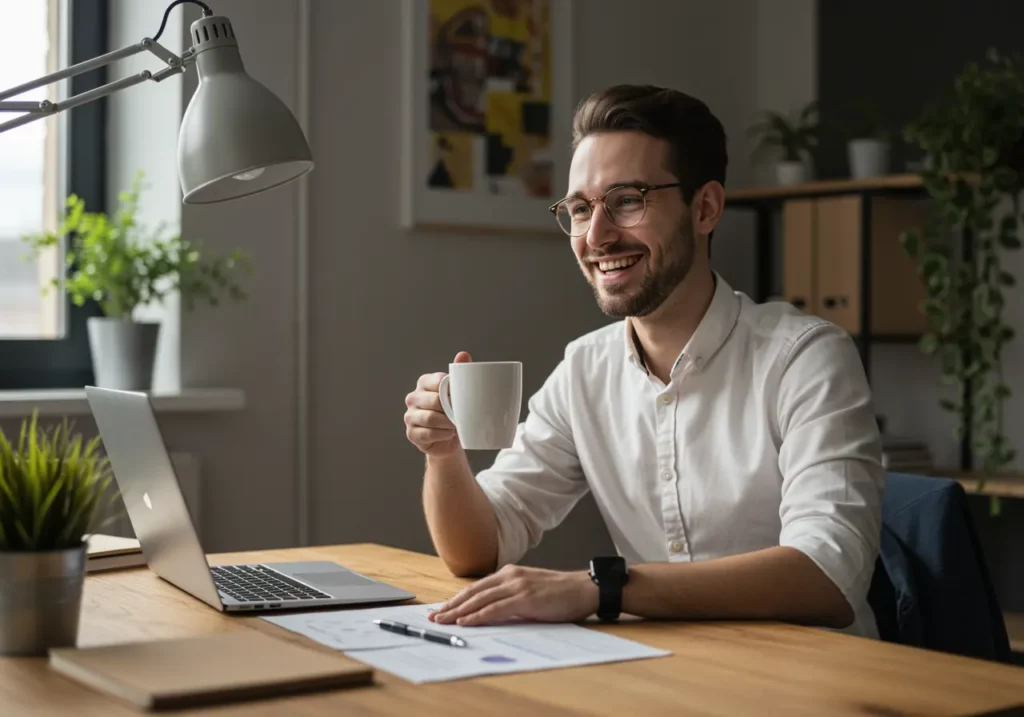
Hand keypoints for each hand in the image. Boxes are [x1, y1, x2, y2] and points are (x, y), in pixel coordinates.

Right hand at [405, 351, 471, 456]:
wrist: (449, 439)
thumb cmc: (453, 412)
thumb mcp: (457, 392)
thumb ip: (460, 371)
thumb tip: (464, 354)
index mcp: (424, 383)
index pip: (437, 381)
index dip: (452, 391)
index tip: (461, 398)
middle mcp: (413, 398)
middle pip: (434, 401)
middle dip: (450, 410)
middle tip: (461, 415)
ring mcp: (409, 416)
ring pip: (430, 418)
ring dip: (447, 424)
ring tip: (456, 425)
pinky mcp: (411, 433)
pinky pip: (427, 434)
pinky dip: (442, 435)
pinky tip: (448, 434)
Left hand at [428, 564, 598, 626]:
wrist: (585, 588)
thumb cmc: (561, 592)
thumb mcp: (531, 589)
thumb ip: (511, 596)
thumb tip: (492, 612)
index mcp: (510, 573)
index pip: (476, 587)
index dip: (457, 598)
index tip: (443, 608)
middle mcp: (510, 576)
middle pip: (473, 592)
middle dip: (451, 605)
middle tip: (434, 616)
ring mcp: (517, 586)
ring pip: (480, 599)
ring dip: (458, 611)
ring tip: (442, 620)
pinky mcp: (525, 599)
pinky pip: (495, 608)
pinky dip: (478, 615)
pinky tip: (465, 621)